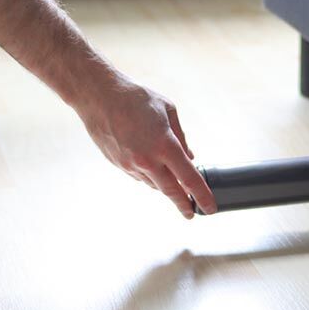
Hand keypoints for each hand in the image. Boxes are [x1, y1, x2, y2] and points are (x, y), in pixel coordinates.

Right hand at [76, 75, 216, 218]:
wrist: (98, 97)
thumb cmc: (136, 98)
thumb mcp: (168, 110)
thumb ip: (181, 137)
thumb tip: (190, 157)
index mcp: (165, 145)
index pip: (189, 178)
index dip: (202, 196)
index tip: (210, 208)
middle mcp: (148, 160)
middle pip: (171, 191)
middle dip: (183, 204)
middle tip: (191, 213)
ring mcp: (130, 164)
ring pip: (154, 184)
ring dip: (164, 185)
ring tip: (173, 183)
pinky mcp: (118, 165)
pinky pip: (138, 176)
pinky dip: (149, 175)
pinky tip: (150, 166)